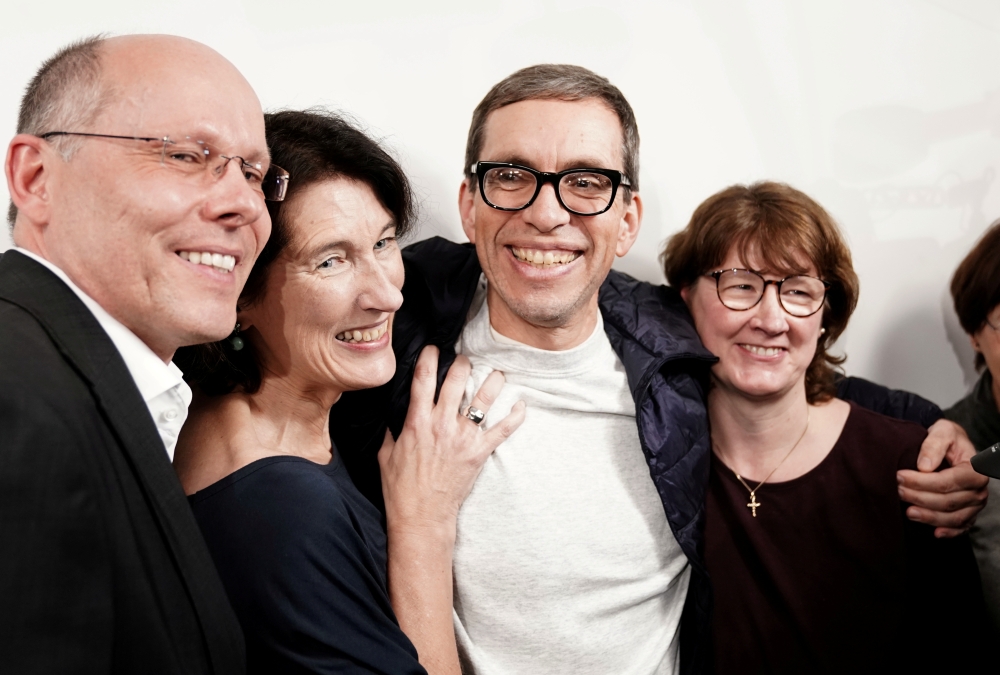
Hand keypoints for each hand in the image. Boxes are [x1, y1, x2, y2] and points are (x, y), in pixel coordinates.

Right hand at [379, 345, 525, 536]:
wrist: (422, 516)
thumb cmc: (400, 488)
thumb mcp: (385, 455)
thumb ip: (390, 432)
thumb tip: (390, 417)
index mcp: (416, 422)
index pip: (422, 379)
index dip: (429, 358)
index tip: (434, 348)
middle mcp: (441, 424)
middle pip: (456, 381)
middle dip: (463, 364)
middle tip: (466, 359)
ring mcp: (462, 437)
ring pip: (482, 400)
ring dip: (492, 382)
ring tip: (497, 373)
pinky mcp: (479, 452)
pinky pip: (503, 430)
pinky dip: (515, 417)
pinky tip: (521, 405)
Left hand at [898, 418, 988, 537]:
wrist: (950, 446)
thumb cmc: (947, 438)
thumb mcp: (942, 431)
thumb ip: (934, 444)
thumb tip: (925, 466)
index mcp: (975, 470)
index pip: (948, 482)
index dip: (922, 482)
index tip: (899, 476)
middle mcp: (978, 490)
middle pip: (947, 501)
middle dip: (919, 497)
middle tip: (897, 490)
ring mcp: (974, 504)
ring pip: (952, 517)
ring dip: (929, 517)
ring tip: (908, 511)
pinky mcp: (968, 514)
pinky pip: (961, 527)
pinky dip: (949, 532)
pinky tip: (934, 533)